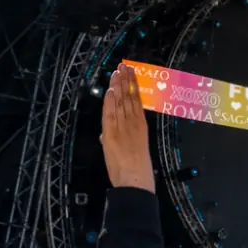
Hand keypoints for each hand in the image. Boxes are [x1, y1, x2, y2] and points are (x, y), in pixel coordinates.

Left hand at [101, 64, 154, 192]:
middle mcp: (133, 124)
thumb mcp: (134, 151)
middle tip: (123, 66)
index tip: (128, 75)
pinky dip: (112, 101)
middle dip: (125, 81)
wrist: (135, 181)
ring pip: (121, 102)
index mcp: (141, 127)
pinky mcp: (114, 133)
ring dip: (118, 86)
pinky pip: (113, 113)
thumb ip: (119, 139)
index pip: (135, 102)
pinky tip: (111, 90)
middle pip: (129, 98)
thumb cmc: (137, 171)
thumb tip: (106, 134)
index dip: (131, 87)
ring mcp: (124, 127)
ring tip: (117, 72)